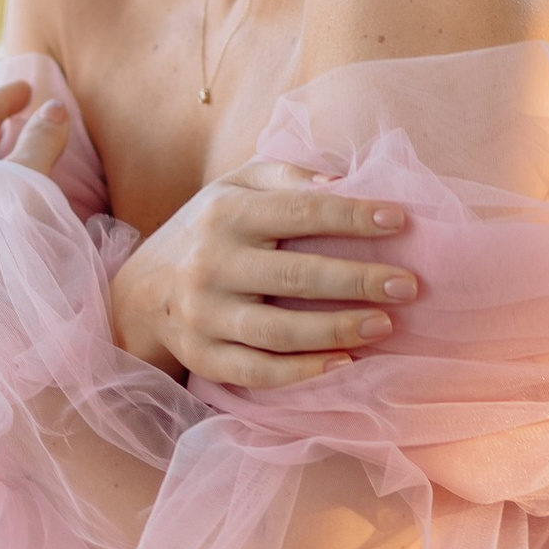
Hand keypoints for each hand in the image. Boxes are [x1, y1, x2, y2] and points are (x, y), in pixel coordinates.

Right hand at [108, 162, 415, 389]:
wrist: (140, 291)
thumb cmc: (209, 230)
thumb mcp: (237, 187)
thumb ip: (289, 176)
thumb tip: (346, 180)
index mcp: (225, 214)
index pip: (298, 211)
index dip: (351, 215)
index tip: (400, 220)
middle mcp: (211, 263)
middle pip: (294, 275)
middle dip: (356, 280)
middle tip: (408, 285)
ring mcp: (203, 316)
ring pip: (277, 331)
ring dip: (336, 330)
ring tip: (384, 325)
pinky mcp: (202, 357)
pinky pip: (258, 371)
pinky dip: (303, 371)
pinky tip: (345, 362)